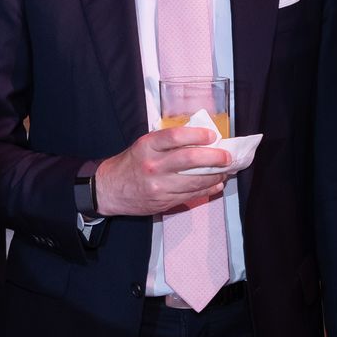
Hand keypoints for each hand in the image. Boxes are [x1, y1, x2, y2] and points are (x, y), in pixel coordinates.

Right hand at [92, 127, 231, 216]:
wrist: (109, 189)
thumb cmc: (131, 163)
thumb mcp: (143, 145)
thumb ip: (167, 142)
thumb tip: (200, 140)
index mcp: (147, 146)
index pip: (175, 137)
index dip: (197, 135)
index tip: (212, 135)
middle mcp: (152, 165)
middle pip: (189, 159)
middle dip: (214, 157)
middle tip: (227, 156)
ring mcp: (158, 186)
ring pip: (194, 181)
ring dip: (215, 175)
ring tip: (225, 171)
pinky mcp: (163, 202)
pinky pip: (191, 196)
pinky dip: (208, 189)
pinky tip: (216, 184)